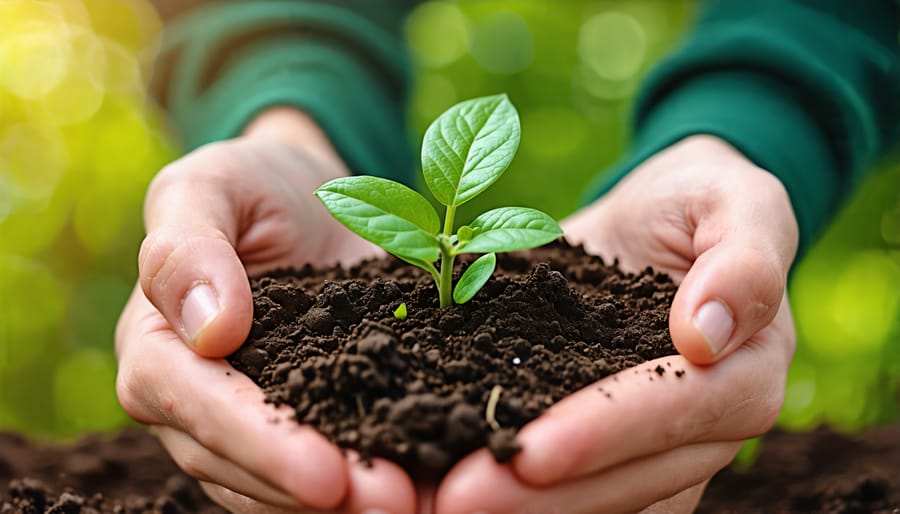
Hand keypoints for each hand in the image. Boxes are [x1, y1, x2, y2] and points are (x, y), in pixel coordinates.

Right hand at [115, 108, 416, 512]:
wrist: (310, 197)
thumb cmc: (253, 185)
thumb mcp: (212, 185)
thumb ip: (190, 246)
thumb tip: (209, 329)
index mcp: (158, 343)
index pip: (190, 401)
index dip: (255, 440)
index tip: (323, 472)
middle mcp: (195, 397)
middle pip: (234, 463)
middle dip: (305, 491)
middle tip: (390, 504)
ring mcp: (248, 417)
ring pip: (274, 485)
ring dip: (341, 504)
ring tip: (414, 505)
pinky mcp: (305, 419)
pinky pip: (321, 466)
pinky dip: (363, 482)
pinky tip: (421, 484)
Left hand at [433, 135, 798, 512]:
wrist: (653, 220)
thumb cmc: (697, 202)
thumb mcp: (734, 200)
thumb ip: (743, 259)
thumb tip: (704, 335)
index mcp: (743, 373)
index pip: (673, 414)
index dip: (603, 435)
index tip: (530, 452)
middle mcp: (702, 428)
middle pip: (628, 479)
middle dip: (543, 497)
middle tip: (455, 500)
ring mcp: (652, 445)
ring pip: (595, 496)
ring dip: (519, 506)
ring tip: (439, 505)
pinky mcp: (603, 443)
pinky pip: (568, 481)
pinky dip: (513, 490)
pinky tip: (443, 483)